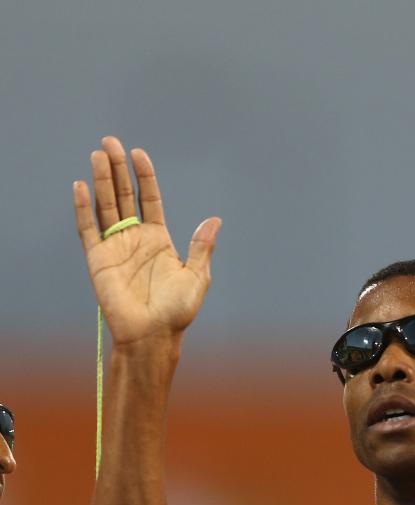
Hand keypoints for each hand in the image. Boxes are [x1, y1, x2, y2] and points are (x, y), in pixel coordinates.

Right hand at [73, 137, 220, 348]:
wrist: (153, 335)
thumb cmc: (177, 311)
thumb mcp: (196, 276)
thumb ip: (201, 247)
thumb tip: (215, 220)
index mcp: (158, 239)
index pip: (149, 199)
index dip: (144, 176)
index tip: (139, 154)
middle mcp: (134, 239)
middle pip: (124, 196)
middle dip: (118, 169)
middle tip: (111, 142)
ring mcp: (115, 247)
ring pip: (105, 206)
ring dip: (101, 180)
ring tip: (98, 154)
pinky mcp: (98, 259)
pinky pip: (88, 229)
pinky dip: (83, 208)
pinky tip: (81, 186)